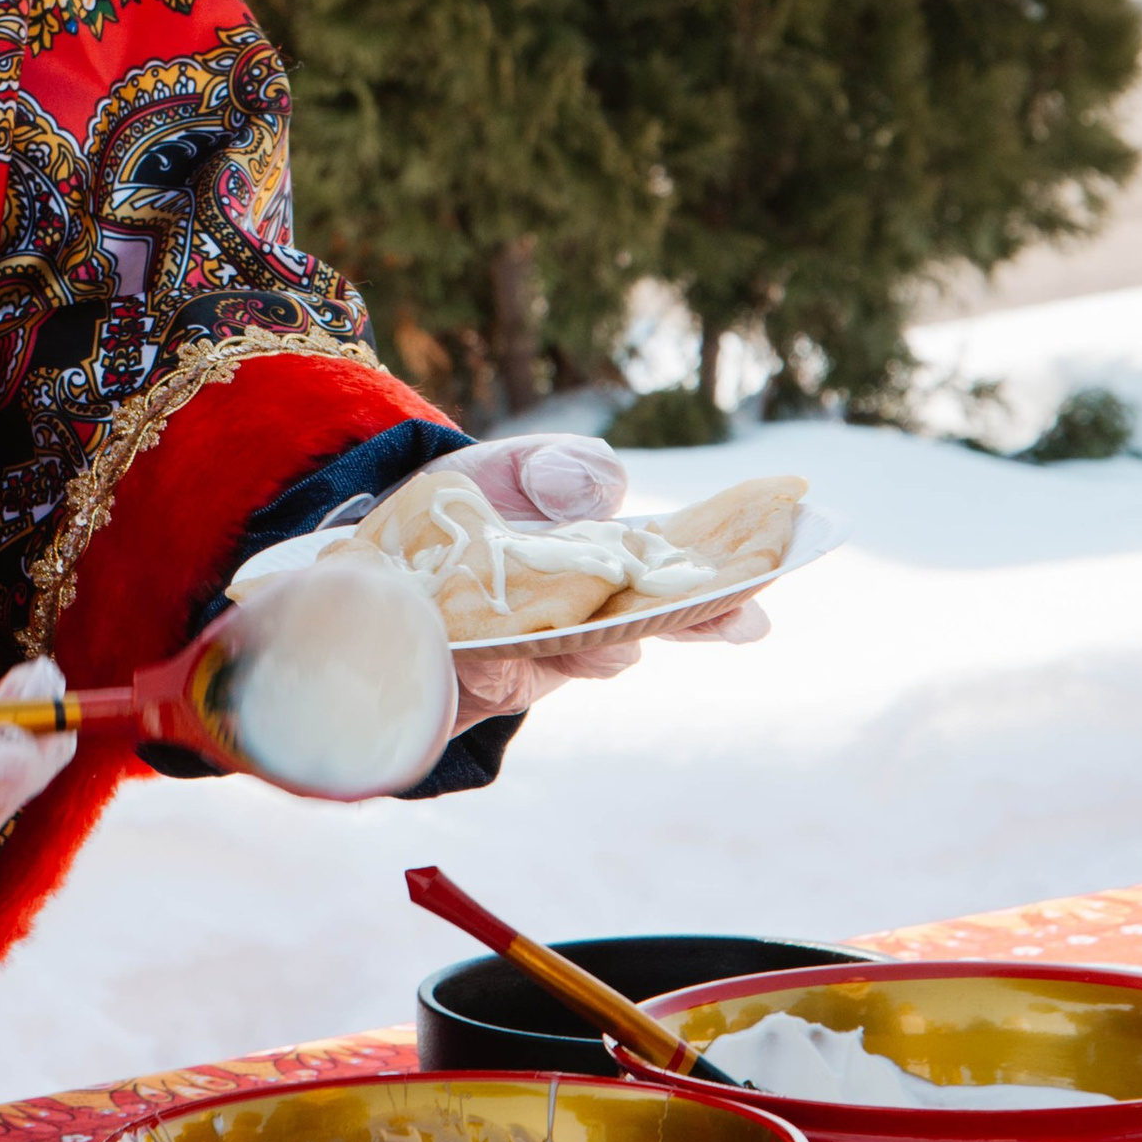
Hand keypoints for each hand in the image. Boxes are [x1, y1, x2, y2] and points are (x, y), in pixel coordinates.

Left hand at [400, 434, 768, 718]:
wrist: (367, 568)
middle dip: (699, 618)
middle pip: (655, 619)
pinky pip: (517, 672)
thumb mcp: (504, 468)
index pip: (680, 565)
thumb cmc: (450, 513)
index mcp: (603, 558)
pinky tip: (531, 646)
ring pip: (594, 652)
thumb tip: (602, 489)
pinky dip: (526, 658)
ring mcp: (541, 648)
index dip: (731, 567)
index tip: (774, 563)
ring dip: (614, 643)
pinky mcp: (490, 675)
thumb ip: (560, 465)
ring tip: (624, 633)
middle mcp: (584, 609)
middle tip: (745, 617)